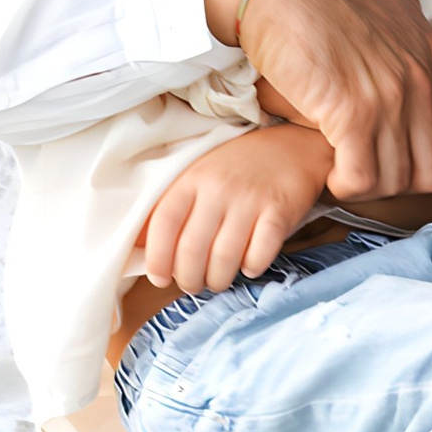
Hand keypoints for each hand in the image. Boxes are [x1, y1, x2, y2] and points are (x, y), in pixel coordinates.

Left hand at [139, 123, 331, 295]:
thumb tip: (138, 245)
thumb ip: (172, 207)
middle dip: (189, 279)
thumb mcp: (199, 176)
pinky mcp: (279, 211)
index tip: (159, 277)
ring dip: (219, 280)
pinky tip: (249, 265)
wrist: (294, 146)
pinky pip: (259, 255)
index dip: (157, 258)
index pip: (163, 224)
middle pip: (192, 249)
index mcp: (192, 179)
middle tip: (193, 284)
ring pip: (225, 258)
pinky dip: (251, 268)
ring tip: (219, 280)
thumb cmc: (239, 168)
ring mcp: (250, 199)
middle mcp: (218, 188)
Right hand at [207, 0, 431, 199]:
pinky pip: (362, 178)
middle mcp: (420, 80)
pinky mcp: (352, 112)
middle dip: (401, 180)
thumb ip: (405, 11)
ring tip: (345, 168)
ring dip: (369, 184)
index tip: (404, 149)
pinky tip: (329, 169)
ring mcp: (390, 97)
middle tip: (370, 168)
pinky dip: (345, 184)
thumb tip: (402, 12)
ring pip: (399, 181)